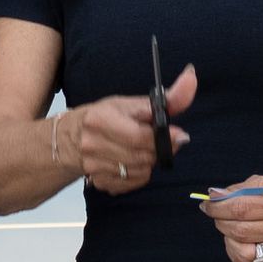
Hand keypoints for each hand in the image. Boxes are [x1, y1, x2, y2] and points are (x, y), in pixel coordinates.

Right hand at [55, 61, 192, 192]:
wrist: (71, 138)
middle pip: (144, 156)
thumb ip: (168, 97)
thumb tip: (191, 79)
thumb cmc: (106, 116)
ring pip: (141, 171)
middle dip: (158, 148)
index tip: (178, 134)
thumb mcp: (133, 103)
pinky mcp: (99, 182)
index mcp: (100, 119)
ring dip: (149, 161)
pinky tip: (131, 162)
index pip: (140, 137)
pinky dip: (139, 174)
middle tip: (158, 140)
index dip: (165, 138)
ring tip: (141, 149)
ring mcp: (94, 167)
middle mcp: (93, 144)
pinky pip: (133, 183)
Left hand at [201, 178, 262, 261]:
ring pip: (239, 248)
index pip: (241, 208)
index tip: (208, 202)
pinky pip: (246, 261)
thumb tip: (216, 195)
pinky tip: (241, 238)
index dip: (218, 205)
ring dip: (226, 234)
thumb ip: (244, 188)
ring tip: (231, 224)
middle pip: (237, 229)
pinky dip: (236, 249)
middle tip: (217, 211)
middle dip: (219, 219)